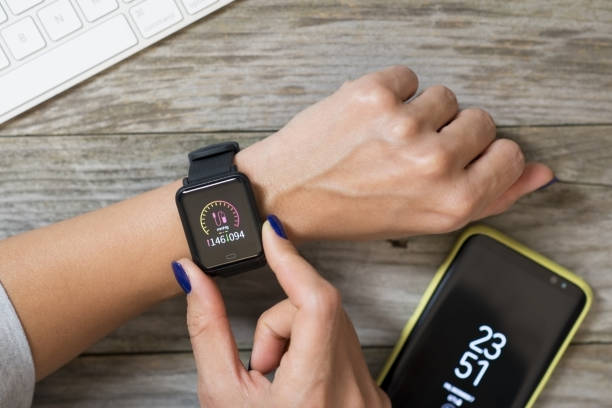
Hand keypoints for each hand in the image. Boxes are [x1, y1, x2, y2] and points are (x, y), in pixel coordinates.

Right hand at [178, 217, 388, 406]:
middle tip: (262, 365)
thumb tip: (191, 276)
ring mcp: (368, 393)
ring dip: (299, 338)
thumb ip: (206, 329)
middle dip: (281, 321)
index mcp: (313, 391)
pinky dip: (318, 352)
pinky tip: (302, 388)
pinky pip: (347, 347)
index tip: (273, 234)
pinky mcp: (373, 395)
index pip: (315, 302)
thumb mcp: (221, 396)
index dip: (293, 260)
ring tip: (280, 382)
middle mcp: (353, 390)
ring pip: (334, 325)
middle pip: (319, 310)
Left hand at [236, 65, 552, 240]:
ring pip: (444, 96)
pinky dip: (391, 92)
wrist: (287, 193)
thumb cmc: (351, 212)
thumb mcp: (424, 219)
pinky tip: (368, 119)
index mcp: (453, 202)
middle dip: (450, 133)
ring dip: (419, 112)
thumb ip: (490, 196)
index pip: (510, 154)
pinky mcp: (374, 94)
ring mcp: (404, 124)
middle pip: (481, 120)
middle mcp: (434, 163)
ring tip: (385, 138)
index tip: (456, 160)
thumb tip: (539, 173)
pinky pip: (408, 76)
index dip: (481, 156)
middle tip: (410, 153)